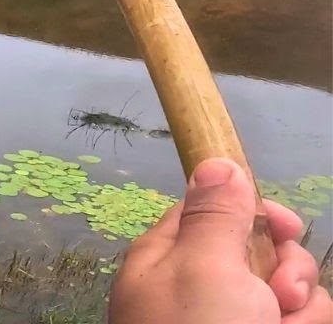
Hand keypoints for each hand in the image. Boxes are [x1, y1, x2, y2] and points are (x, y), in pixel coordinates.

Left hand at [110, 157, 330, 323]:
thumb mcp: (202, 267)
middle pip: (266, 256)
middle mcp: (200, 294)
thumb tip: (216, 161)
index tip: (285, 225)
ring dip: (302, 314)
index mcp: (168, 262)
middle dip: (288, 275)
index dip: (255, 214)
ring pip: (295, 299)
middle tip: (275, 298)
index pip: (213, 213)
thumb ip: (214, 216)